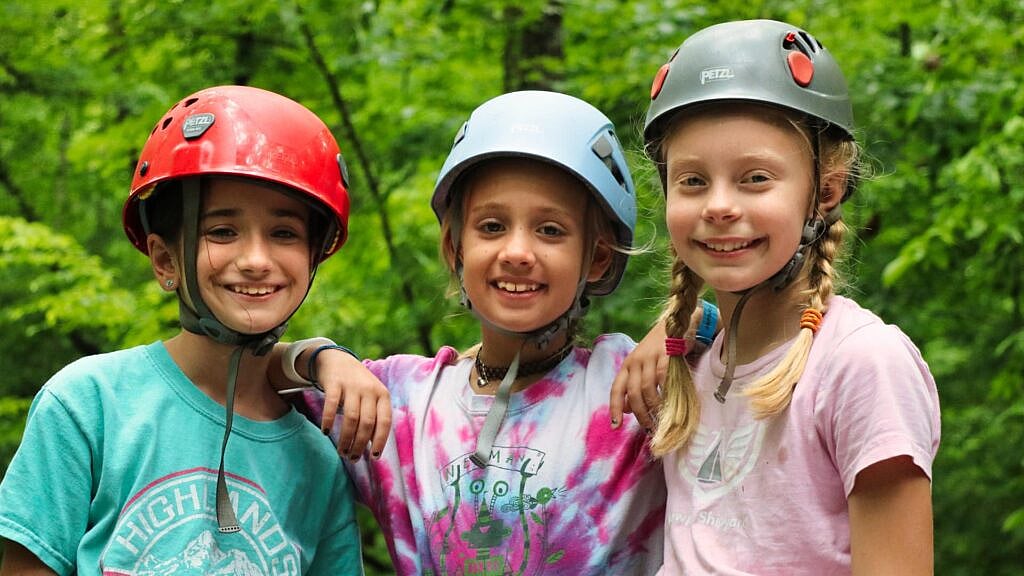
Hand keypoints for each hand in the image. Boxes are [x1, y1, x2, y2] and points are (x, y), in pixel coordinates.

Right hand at [306, 347, 391, 461]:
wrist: (338, 360)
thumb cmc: (358, 386)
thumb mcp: (372, 398)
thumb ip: (375, 418)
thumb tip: (374, 447)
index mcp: (383, 395)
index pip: (385, 422)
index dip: (380, 441)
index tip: (374, 457)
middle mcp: (370, 390)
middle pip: (367, 423)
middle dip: (360, 444)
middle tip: (352, 458)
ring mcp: (352, 385)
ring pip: (351, 418)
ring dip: (345, 438)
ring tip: (341, 451)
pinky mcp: (334, 383)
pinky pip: (331, 405)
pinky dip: (328, 420)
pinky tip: (325, 432)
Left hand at [610, 319, 665, 430]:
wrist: (674, 324)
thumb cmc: (657, 351)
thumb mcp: (641, 367)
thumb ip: (634, 386)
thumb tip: (627, 409)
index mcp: (626, 365)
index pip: (616, 389)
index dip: (614, 408)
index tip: (615, 426)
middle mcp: (635, 361)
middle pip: (633, 392)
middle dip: (639, 413)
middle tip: (648, 427)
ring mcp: (650, 357)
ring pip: (647, 387)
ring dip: (653, 407)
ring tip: (660, 419)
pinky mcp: (666, 355)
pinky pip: (663, 378)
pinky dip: (665, 393)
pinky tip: (669, 402)